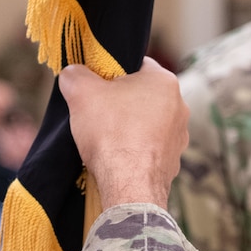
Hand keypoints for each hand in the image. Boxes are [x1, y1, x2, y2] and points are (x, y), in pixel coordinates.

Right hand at [59, 58, 188, 210]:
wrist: (129, 186)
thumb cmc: (111, 132)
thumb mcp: (81, 92)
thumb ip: (75, 75)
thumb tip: (72, 74)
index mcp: (164, 81)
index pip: (136, 65)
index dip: (112, 72)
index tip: (96, 86)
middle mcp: (179, 106)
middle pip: (142, 95)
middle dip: (119, 102)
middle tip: (96, 111)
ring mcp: (179, 136)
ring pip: (146, 123)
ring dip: (128, 128)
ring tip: (105, 138)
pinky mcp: (173, 162)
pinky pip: (148, 149)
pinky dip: (134, 151)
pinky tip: (117, 158)